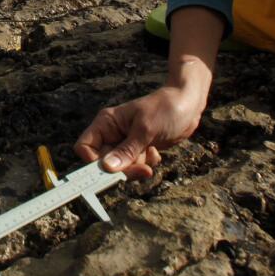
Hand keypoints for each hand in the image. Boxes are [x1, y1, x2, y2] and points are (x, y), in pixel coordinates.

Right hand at [74, 85, 206, 178]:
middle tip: (143, 169)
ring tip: (151, 153)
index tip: (110, 172)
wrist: (189, 103)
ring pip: (120, 167)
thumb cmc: (166, 108)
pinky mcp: (138, 149)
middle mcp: (112, 133)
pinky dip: (146, 164)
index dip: (93, 162)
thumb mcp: (146, 130)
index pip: (85, 147)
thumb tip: (106, 168)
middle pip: (104, 162)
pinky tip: (155, 152)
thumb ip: (126, 151)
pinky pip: (135, 166)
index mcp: (106, 123)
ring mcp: (125, 142)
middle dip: (123, 168)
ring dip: (136, 166)